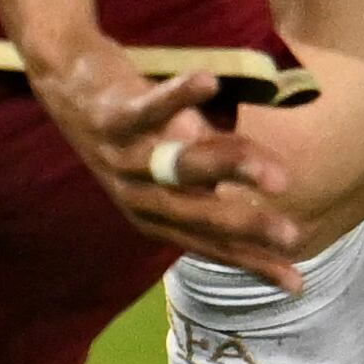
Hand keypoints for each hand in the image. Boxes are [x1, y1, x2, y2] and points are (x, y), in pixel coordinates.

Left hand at [26, 32, 306, 289]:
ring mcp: (121, 158)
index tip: (297, 282)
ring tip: (277, 174)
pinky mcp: (110, 118)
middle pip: (198, 216)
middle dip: (248, 226)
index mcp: (153, 215)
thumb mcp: (171, 159)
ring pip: (181, 167)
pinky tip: (210, 82)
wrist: (66, 82)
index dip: (252, 263)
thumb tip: (257, 177)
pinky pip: (148, 109)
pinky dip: (178, 96)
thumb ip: (210, 172)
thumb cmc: (133, 124)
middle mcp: (136, 196)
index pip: (210, 245)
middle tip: (293, 236)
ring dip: (230, 168)